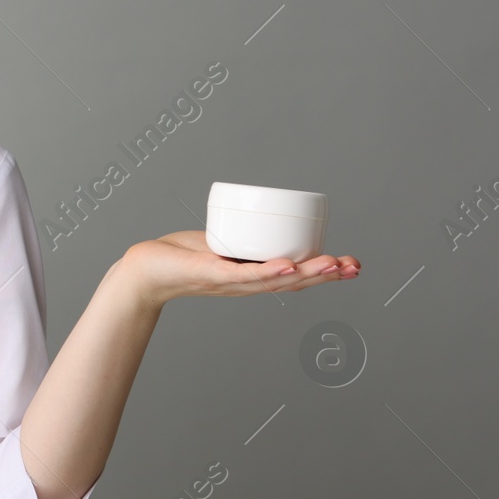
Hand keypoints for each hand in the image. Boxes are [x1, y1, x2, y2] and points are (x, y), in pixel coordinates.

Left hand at [121, 230, 359, 307]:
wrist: (144, 270)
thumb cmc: (180, 256)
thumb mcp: (221, 244)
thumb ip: (241, 236)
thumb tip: (263, 213)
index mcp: (252, 277)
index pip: (296, 276)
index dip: (325, 272)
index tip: (351, 265)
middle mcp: (246, 284)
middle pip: (294, 281)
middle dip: (326, 274)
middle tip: (354, 267)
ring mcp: (230, 282)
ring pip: (275, 279)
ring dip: (306, 272)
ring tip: (332, 264)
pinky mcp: (212, 274)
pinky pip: (244, 275)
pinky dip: (267, 271)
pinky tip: (288, 265)